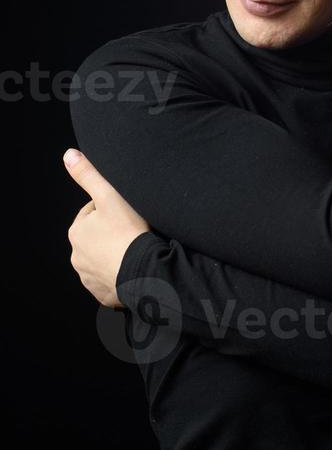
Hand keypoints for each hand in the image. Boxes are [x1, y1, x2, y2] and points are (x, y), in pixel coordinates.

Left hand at [63, 148, 150, 307]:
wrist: (144, 271)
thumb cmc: (128, 232)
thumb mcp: (109, 195)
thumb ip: (88, 174)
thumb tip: (68, 155)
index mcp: (77, 231)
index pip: (93, 214)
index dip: (112, 210)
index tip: (127, 214)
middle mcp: (77, 257)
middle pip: (98, 238)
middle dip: (112, 234)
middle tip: (133, 231)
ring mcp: (89, 278)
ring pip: (103, 260)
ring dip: (115, 255)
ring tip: (134, 250)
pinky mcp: (103, 294)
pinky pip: (111, 281)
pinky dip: (120, 275)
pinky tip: (133, 268)